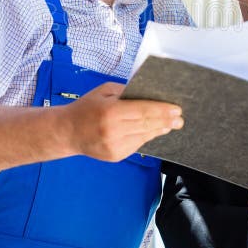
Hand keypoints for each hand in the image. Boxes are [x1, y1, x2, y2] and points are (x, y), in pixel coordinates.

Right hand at [62, 82, 183, 161]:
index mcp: (110, 112)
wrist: (67, 132)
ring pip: (144, 136)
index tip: (176, 109)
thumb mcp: (104, 91)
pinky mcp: (115, 156)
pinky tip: (155, 131)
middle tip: (180, 119)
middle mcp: (113, 131)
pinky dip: (146, 137)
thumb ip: (126, 91)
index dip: (161, 110)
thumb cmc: (86, 107)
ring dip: (159, 130)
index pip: (142, 111)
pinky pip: (136, 145)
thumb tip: (149, 93)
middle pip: (146, 125)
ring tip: (171, 125)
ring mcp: (114, 146)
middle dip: (165, 121)